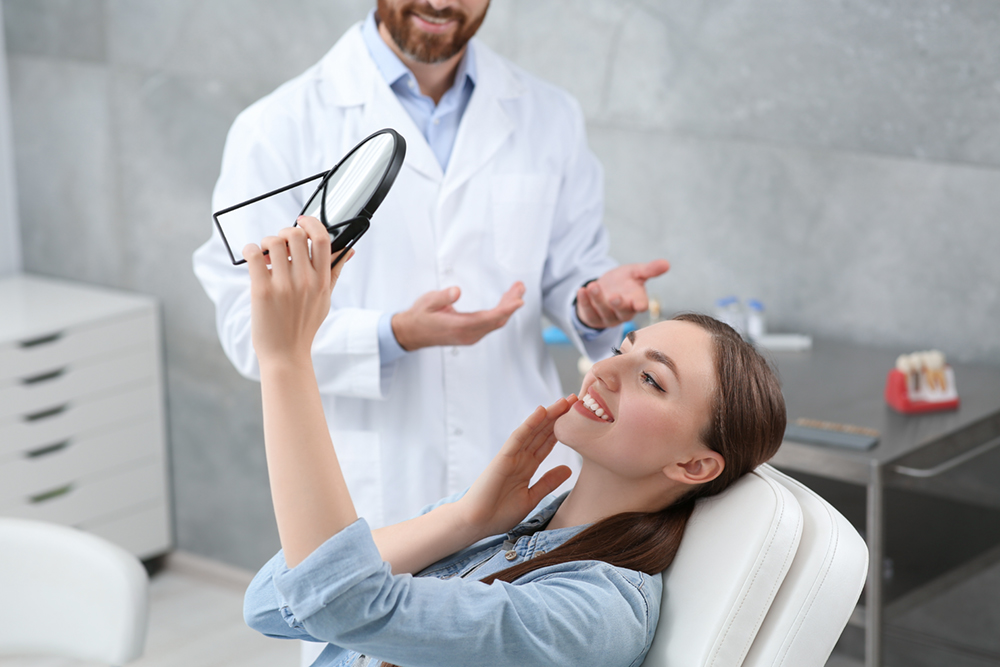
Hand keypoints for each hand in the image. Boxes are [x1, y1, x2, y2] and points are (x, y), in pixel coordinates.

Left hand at [243, 216, 352, 364]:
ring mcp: (284, 286)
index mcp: (322, 281)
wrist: (286, 355)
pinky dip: (251, 249)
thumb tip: (349, 251)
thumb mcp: (325, 299)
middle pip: (296, 235)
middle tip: (280, 243)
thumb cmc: (304, 326)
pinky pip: (254, 255)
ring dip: (267, 241)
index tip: (302, 220)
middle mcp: (305, 281)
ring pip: (274, 241)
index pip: (323, 240)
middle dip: (285, 232)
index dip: (312, 223)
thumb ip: (334, 273)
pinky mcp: (262, 291)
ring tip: (265, 253)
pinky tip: (252, 256)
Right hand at [391, 282, 524, 350]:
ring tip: (515, 290)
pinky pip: (491, 324)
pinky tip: (504, 302)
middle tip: (520, 287)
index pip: (489, 318)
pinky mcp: (471, 334)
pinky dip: (501, 313)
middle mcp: (468, 334)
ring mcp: (470, 336)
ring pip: (496, 322)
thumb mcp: (427, 302)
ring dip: (507, 307)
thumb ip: (442, 297)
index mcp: (459, 327)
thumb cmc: (420, 317)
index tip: (518, 301)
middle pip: (497, 320)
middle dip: (511, 304)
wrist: (412, 334)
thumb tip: (456, 291)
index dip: (506, 309)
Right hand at [455, 396, 575, 538]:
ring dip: (548, 415)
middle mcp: (520, 457)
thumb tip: (568, 469)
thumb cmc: (499, 513)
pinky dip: (529, 424)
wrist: (477, 524)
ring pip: (533, 430)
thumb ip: (548, 482)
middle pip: (542, 432)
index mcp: (527, 466)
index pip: (547, 443)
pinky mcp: (502, 458)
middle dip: (559, 416)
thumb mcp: (531, 498)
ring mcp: (511, 456)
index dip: (562, 429)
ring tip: (564, 401)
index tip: (578, 417)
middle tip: (576, 399)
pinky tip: (541, 412)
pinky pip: (518, 438)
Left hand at [575, 259, 669, 329]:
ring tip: (593, 285)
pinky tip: (582, 290)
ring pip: (603, 311)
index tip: (639, 304)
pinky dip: (584, 301)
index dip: (640, 305)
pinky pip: (588, 311)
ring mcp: (608, 317)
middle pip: (622, 312)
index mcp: (636, 302)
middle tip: (614, 296)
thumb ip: (649, 270)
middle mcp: (623, 313)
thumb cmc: (624, 283)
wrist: (604, 289)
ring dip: (598, 299)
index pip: (640, 306)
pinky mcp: (593, 317)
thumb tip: (666, 263)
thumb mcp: (635, 273)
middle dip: (618, 305)